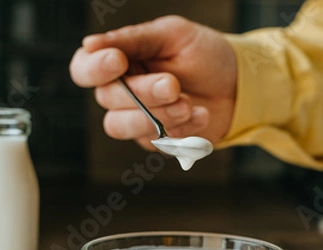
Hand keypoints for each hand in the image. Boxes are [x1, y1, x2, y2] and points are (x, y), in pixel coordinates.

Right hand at [69, 15, 236, 149]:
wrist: (239, 86)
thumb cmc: (205, 54)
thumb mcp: (172, 35)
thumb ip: (132, 40)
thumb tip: (89, 44)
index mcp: (119, 61)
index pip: (84, 69)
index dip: (94, 69)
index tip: (119, 61)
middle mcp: (121, 92)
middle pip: (107, 99)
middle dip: (142, 93)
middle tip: (174, 85)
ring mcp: (136, 119)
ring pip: (121, 126)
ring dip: (156, 116)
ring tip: (189, 104)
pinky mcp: (156, 140)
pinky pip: (154, 141)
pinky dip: (180, 130)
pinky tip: (201, 115)